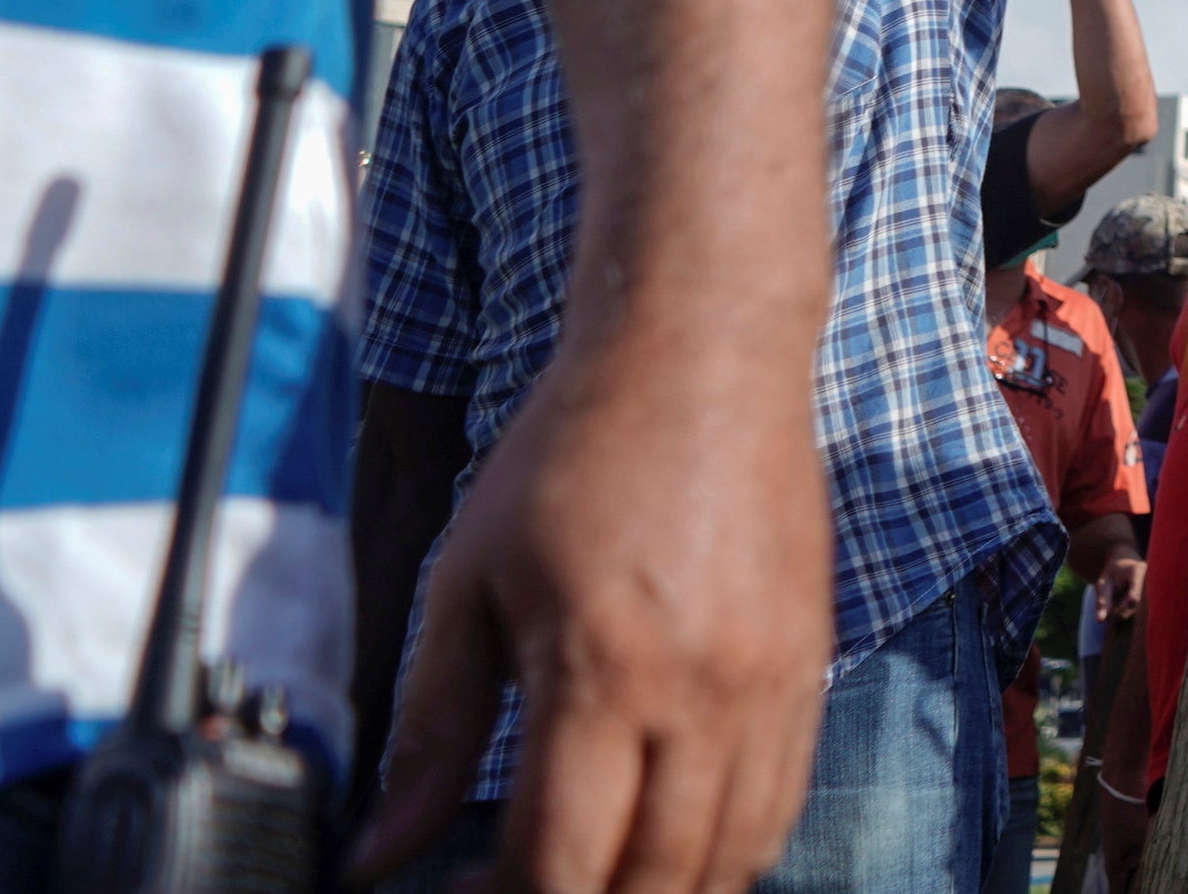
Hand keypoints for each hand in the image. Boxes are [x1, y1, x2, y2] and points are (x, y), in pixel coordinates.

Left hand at [345, 323, 829, 893]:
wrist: (703, 346)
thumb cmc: (575, 448)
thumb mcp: (468, 581)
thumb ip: (431, 730)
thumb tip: (374, 854)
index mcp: (604, 669)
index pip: (562, 860)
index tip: (454, 890)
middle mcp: (705, 690)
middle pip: (653, 881)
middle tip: (515, 888)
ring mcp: (774, 680)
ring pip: (732, 859)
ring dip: (660, 891)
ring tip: (594, 877)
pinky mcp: (813, 660)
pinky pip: (782, 803)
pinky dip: (727, 850)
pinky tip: (668, 840)